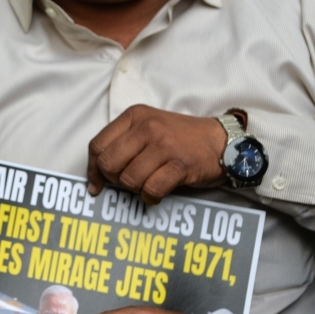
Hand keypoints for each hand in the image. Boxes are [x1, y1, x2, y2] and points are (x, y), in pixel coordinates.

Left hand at [87, 105, 226, 204]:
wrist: (221, 141)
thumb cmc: (180, 139)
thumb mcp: (147, 129)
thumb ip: (121, 146)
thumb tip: (94, 179)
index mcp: (134, 116)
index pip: (97, 145)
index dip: (94, 169)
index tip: (98, 183)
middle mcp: (147, 127)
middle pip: (108, 164)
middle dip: (115, 179)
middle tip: (130, 180)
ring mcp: (164, 145)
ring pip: (128, 179)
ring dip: (136, 188)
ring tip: (149, 182)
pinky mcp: (180, 164)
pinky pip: (151, 189)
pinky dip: (151, 197)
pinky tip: (157, 192)